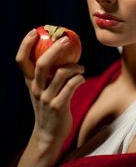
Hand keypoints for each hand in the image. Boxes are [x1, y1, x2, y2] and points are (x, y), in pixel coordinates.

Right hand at [16, 29, 84, 150]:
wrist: (48, 135)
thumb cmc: (49, 107)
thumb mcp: (42, 91)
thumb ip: (46, 75)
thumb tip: (60, 53)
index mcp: (30, 83)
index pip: (21, 60)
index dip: (25, 44)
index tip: (35, 31)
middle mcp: (36, 89)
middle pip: (42, 64)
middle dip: (55, 49)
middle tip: (66, 39)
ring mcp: (47, 98)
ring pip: (61, 74)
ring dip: (74, 67)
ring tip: (81, 67)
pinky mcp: (59, 106)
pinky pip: (72, 86)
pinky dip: (80, 78)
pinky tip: (82, 79)